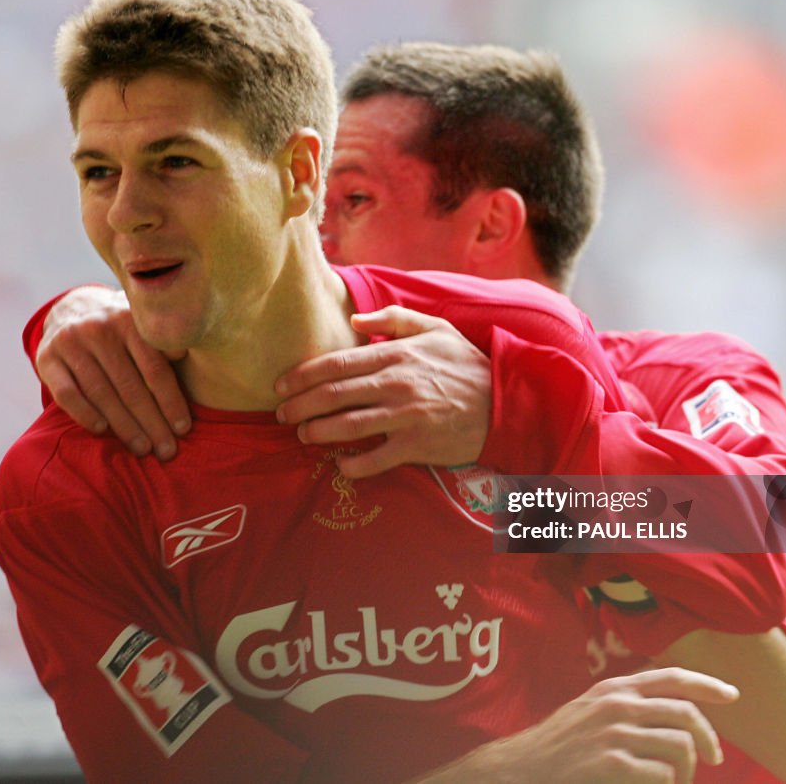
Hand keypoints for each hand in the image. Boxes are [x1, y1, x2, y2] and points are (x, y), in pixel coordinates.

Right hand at [35, 286, 189, 459]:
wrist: (72, 310)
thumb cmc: (122, 331)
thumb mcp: (143, 328)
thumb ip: (165, 345)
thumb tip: (187, 357)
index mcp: (130, 321)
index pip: (155, 370)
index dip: (171, 402)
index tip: (184, 429)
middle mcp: (99, 328)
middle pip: (130, 386)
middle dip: (152, 423)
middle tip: (167, 450)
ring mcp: (70, 343)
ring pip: (102, 393)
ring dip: (124, 426)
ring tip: (142, 448)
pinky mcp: (46, 358)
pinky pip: (66, 393)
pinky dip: (85, 414)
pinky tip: (102, 431)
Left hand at [274, 306, 490, 478]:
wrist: (504, 403)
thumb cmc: (466, 365)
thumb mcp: (436, 329)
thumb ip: (394, 319)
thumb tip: (356, 319)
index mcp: (397, 355)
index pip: (338, 363)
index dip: (303, 375)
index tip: (281, 385)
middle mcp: (397, 384)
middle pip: (335, 395)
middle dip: (300, 405)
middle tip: (281, 415)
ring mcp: (407, 417)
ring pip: (349, 425)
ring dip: (318, 432)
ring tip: (303, 435)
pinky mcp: (418, 446)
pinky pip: (377, 459)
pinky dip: (354, 464)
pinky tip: (341, 465)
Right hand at [415, 668, 737, 783]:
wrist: (524, 767)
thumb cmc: (559, 743)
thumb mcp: (590, 708)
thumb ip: (624, 702)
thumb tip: (670, 709)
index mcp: (614, 687)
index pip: (672, 677)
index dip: (708, 685)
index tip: (732, 695)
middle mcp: (617, 704)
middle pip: (686, 713)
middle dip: (709, 738)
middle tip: (714, 759)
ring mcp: (615, 734)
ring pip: (681, 747)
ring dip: (688, 771)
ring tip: (676, 781)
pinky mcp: (613, 764)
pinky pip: (663, 775)